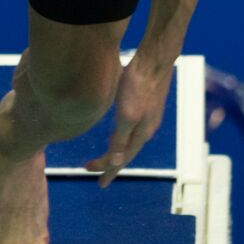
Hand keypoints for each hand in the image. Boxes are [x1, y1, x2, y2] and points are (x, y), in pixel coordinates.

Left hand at [85, 55, 173, 186]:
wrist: (154, 59)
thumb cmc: (138, 84)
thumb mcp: (127, 114)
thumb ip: (121, 139)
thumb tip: (117, 163)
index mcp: (141, 133)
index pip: (123, 159)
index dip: (110, 171)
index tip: (99, 184)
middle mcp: (146, 127)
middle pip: (125, 151)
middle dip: (109, 163)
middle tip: (90, 169)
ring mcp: (147, 116)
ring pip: (128, 139)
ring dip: (114, 150)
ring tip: (102, 157)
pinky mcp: (145, 104)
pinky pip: (130, 128)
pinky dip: (119, 136)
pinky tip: (115, 130)